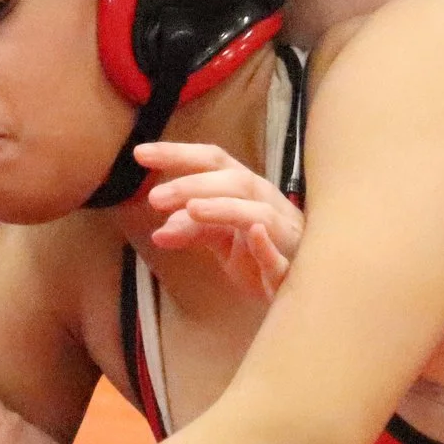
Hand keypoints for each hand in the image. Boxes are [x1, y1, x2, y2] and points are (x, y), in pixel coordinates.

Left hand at [138, 140, 299, 301]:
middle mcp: (266, 203)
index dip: (178, 154)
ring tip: (193, 210)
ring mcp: (283, 232)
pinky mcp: (293, 266)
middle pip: (233, 181)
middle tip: (155, 198)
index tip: (139, 154)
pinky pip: (281, 253)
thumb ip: (191, 230)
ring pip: (257, 213)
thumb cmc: (261, 256)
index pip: (212, 161)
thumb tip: (158, 230)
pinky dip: (267, 243)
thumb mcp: (221, 239)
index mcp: (246, 190)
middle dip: (194, 185)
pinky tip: (253, 234)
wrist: (304, 289)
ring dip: (224, 207)